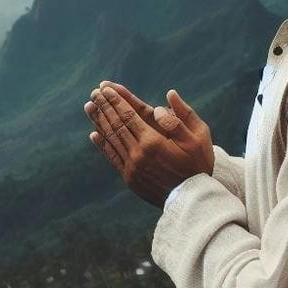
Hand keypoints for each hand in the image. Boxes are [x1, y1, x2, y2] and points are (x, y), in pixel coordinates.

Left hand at [90, 81, 215, 176]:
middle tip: (94, 92)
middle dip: (104, 106)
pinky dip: (102, 144)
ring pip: (111, 139)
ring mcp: (131, 167)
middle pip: (116, 125)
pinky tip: (94, 134)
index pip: (128, 115)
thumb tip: (167, 97)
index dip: (116, 100)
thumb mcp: (197, 139)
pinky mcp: (129, 178)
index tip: (105, 88)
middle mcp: (138, 154)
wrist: (193, 200)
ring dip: (99, 121)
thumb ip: (181, 117)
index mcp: (153, 142)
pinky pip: (112, 157)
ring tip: (89, 107)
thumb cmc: (198, 166)